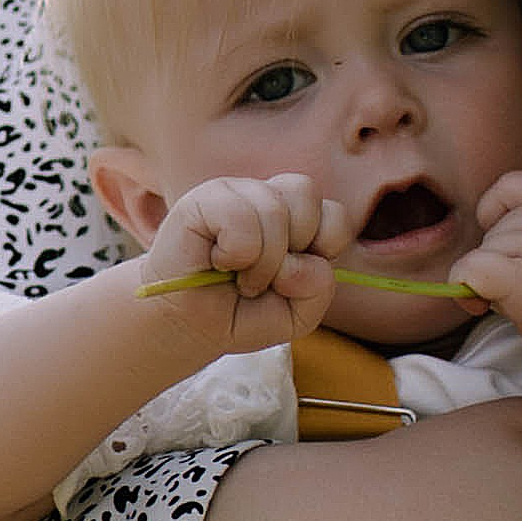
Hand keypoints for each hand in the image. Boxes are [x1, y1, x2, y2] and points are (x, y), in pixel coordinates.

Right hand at [142, 175, 353, 349]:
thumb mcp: (294, 316)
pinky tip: (218, 262)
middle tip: (262, 280)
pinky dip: (236, 253)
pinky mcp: (206, 198)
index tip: (292, 278)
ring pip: (275, 209)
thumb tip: (299, 263)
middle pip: (308, 198)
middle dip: (292, 253)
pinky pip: (241, 217)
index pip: (335, 214)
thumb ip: (317, 291)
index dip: (324, 249)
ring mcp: (237, 193)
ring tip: (240, 278)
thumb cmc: (238, 315)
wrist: (186, 327)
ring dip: (262, 262)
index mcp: (296, 218)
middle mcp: (268, 198)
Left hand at [447, 171, 521, 379]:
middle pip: (496, 227)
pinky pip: (470, 271)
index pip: (512, 184)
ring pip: (484, 252)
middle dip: (501, 259)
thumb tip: (498, 246)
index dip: (495, 211)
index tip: (501, 240)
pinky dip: (465, 287)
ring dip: (492, 280)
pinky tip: (479, 304)